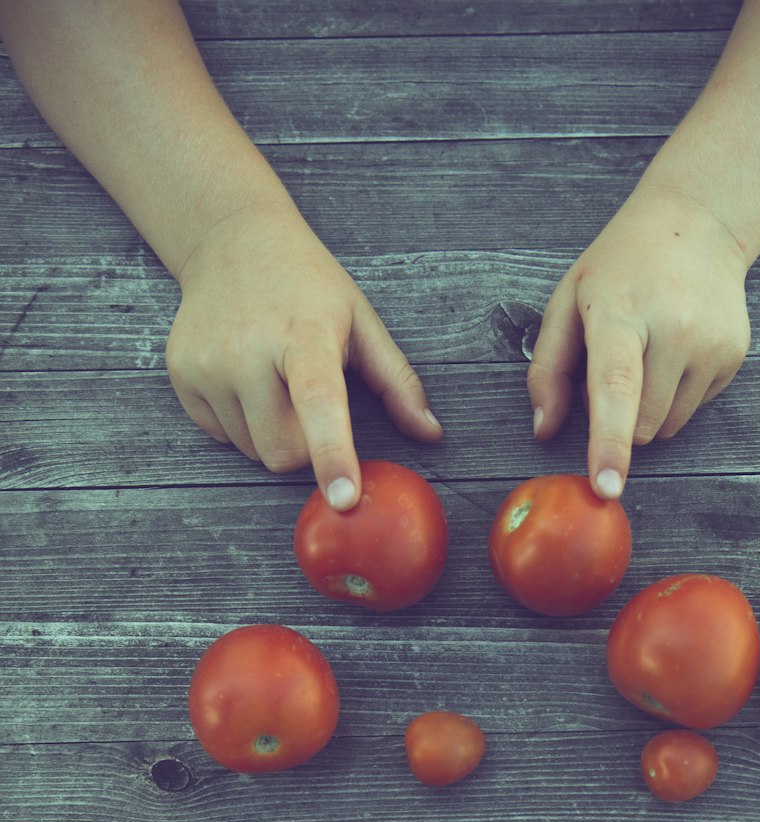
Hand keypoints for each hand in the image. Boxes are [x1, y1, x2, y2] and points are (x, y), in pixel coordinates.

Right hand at [165, 205, 441, 508]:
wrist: (231, 239)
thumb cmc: (306, 285)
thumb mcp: (360, 320)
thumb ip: (397, 381)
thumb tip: (431, 433)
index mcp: (304, 335)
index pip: (320, 404)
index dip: (333, 454)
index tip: (343, 497)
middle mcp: (249, 351)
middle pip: (283, 453)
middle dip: (306, 448)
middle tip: (309, 403)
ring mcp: (209, 364)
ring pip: (252, 451)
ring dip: (271, 435)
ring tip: (273, 382)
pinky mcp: (182, 375)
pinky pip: (220, 436)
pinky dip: (240, 423)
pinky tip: (244, 380)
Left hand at [528, 185, 750, 498]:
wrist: (696, 225)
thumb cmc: (620, 268)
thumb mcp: (568, 302)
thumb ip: (547, 370)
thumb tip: (543, 431)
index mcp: (622, 311)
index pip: (615, 387)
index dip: (609, 442)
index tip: (608, 486)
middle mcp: (675, 328)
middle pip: (640, 424)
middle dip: (619, 416)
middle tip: (619, 360)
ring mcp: (712, 343)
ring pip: (667, 427)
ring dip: (648, 410)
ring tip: (648, 353)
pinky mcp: (734, 356)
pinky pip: (692, 410)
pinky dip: (676, 395)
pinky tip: (675, 350)